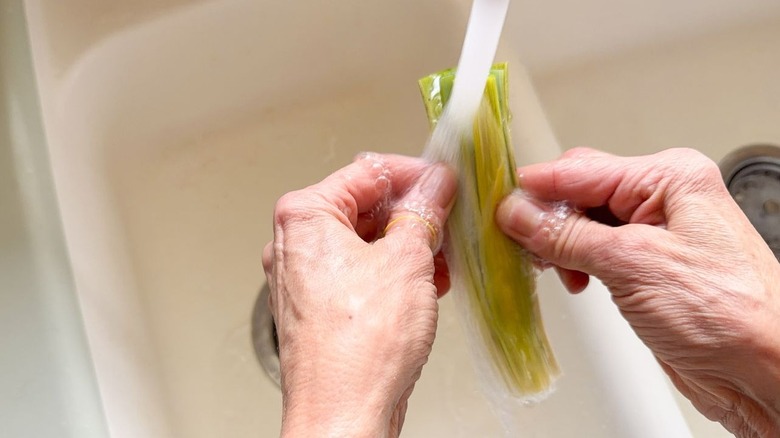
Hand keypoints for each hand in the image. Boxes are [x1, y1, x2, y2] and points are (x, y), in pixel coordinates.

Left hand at [263, 153, 455, 436]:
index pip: (368, 172)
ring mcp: (305, 279)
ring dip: (408, 247)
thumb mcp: (407, 259)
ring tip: (443, 257)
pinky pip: (361, 275)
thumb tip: (435, 185)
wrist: (343, 413)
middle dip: (412, 215)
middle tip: (450, 221)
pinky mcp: (319, 309)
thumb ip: (423, 211)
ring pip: (365, 243)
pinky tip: (426, 284)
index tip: (447, 182)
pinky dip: (393, 274)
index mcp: (304, 216)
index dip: (415, 174)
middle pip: (364, 207)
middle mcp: (295, 244)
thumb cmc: (358, 347)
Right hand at [496, 148, 779, 436]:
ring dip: (556, 243)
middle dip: (545, 217)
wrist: (763, 373)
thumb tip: (518, 213)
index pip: (582, 168)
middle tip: (516, 242)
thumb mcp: (632, 265)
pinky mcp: (645, 268)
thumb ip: (567, 235)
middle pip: (580, 192)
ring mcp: (654, 234)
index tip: (496, 203)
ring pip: (582, 223)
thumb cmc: (728, 315)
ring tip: (546, 266)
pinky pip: (593, 251)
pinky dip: (572, 262)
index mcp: (670, 178)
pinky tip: (568, 278)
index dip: (536, 187)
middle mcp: (663, 199)